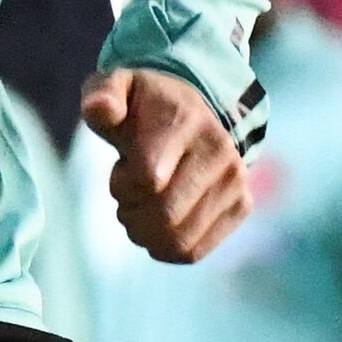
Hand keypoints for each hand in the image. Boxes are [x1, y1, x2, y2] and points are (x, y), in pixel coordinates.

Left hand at [83, 66, 253, 262]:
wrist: (192, 112)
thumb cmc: (143, 108)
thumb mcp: (117, 89)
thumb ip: (102, 96)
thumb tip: (101, 109)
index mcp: (185, 121)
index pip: (148, 180)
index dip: (123, 184)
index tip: (123, 167)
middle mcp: (219, 150)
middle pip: (164, 216)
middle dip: (132, 213)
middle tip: (128, 197)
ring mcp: (235, 180)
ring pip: (177, 240)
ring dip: (146, 234)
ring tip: (143, 210)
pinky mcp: (240, 205)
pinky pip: (193, 251)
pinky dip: (166, 248)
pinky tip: (160, 226)